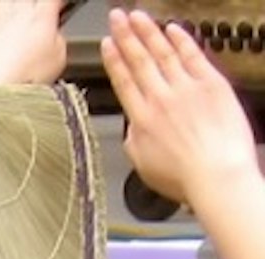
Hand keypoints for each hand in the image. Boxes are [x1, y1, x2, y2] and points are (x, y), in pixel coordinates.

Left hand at [0, 0, 70, 89]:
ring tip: (16, 11)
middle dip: (34, 4)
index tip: (58, 9)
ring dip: (13, 4)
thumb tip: (54, 36)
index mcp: (42, 15)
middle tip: (36, 13)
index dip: (56, 3)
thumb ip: (57, 40)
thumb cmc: (22, 77)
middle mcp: (18, 11)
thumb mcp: (57, 59)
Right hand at [107, 12, 254, 204]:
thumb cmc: (184, 177)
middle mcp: (160, 99)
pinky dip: (181, 40)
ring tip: (137, 16)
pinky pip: (193, 56)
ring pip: (163, 53)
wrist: (216, 176)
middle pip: (139, 60)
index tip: (106, 44)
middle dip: (125, 35)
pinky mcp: (211, 85)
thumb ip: (134, 139)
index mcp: (141, 119)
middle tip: (116, 17)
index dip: (114, 59)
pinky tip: (172, 29)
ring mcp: (186, 89)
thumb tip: (132, 128)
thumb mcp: (143, 164)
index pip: (123, 81)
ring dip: (148, 31)